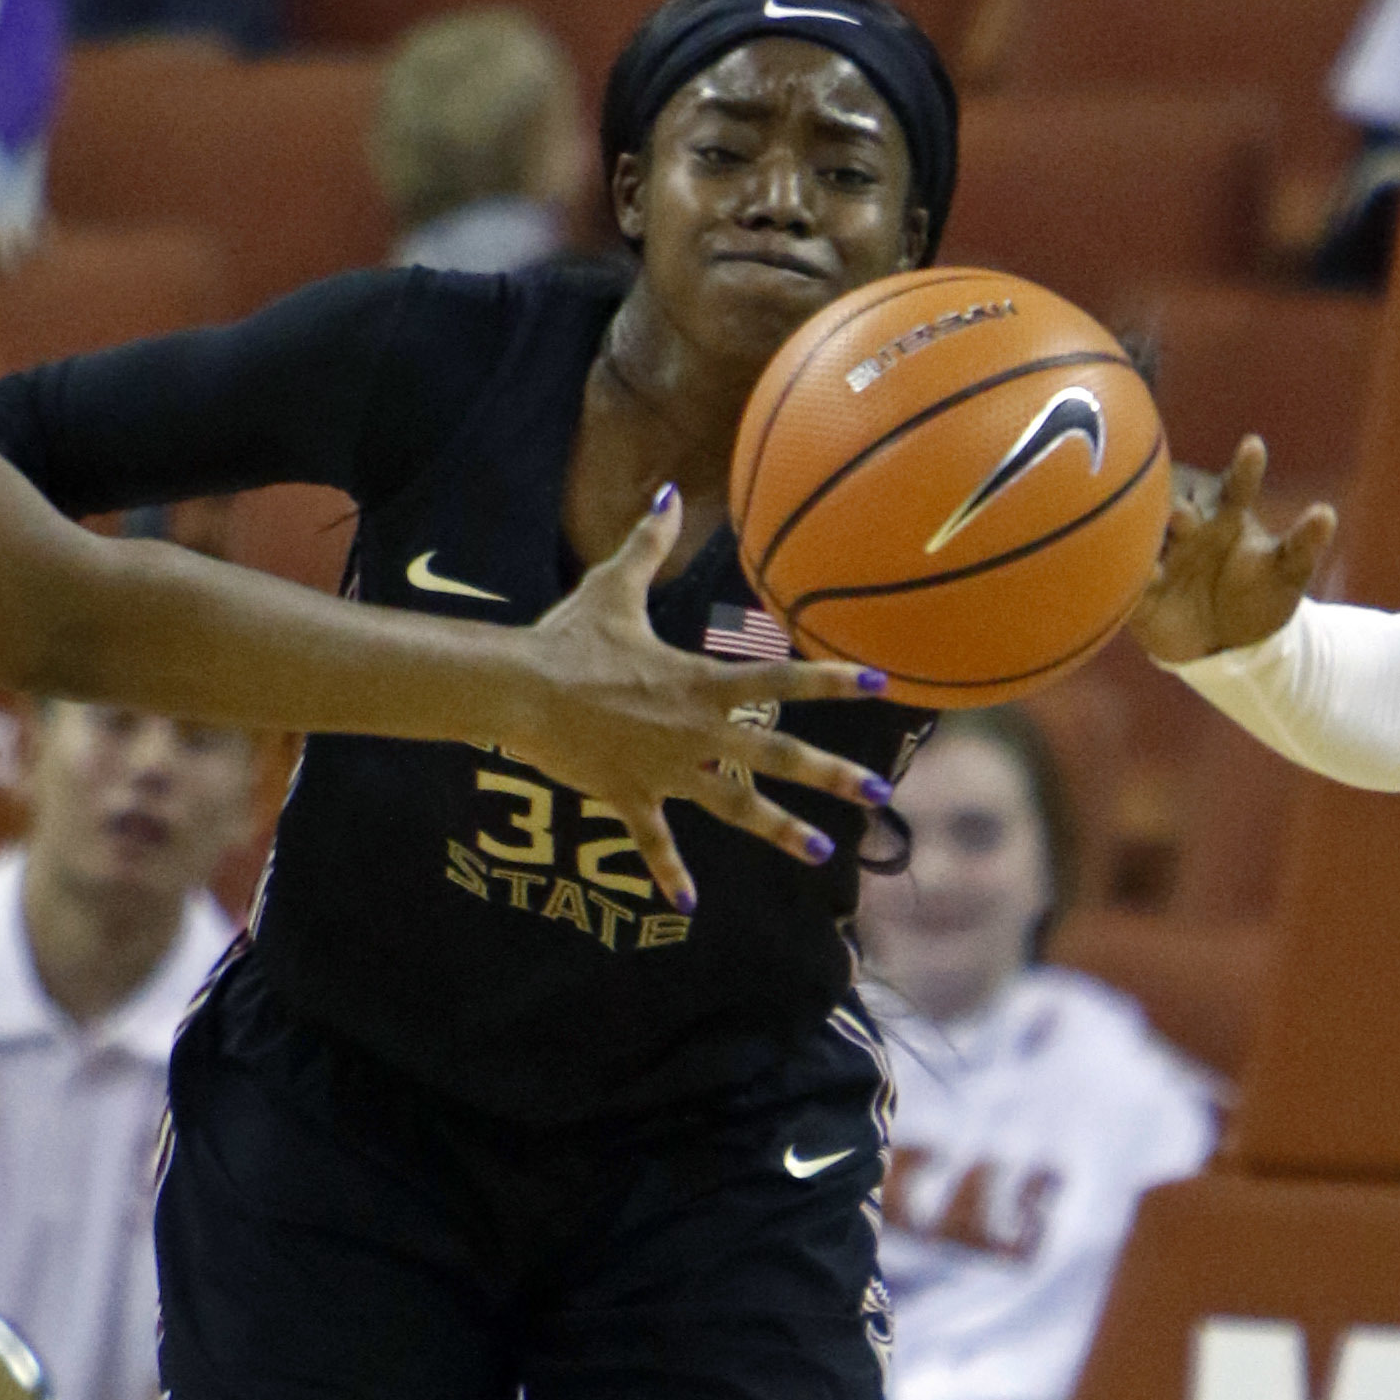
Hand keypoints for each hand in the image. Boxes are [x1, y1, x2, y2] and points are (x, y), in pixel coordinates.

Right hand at [509, 491, 897, 915]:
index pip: (779, 681)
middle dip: (830, 776)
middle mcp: (694, 729)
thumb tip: (668, 494)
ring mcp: (664, 768)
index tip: (880, 685)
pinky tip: (689, 905)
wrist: (519, 687)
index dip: (831, 682)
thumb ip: (650, 544)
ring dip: (779, 830)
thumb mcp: (613, 586)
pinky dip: (669, 872)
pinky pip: (654, 840)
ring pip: (734, 805)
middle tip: (878, 795)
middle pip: (775, 755)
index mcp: (699, 682)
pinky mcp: (628, 796)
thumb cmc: (567, 636)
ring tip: (821, 853)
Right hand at [1130, 437, 1336, 666]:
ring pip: (1146, 533)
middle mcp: (1189, 526)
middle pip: (1177, 503)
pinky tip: (1147, 576)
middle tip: (1183, 514)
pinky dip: (1134, 574)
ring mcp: (1160, 553)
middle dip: (1178, 504)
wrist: (1225, 646)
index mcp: (1227, 515)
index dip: (1245, 468)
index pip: (1237, 486)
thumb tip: (1327, 513)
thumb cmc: (1257, 599)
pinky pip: (1129, 576)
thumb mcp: (1286, 575)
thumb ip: (1301, 546)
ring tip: (1160, 538)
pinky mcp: (1139, 586)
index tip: (1254, 446)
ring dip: (1147, 532)